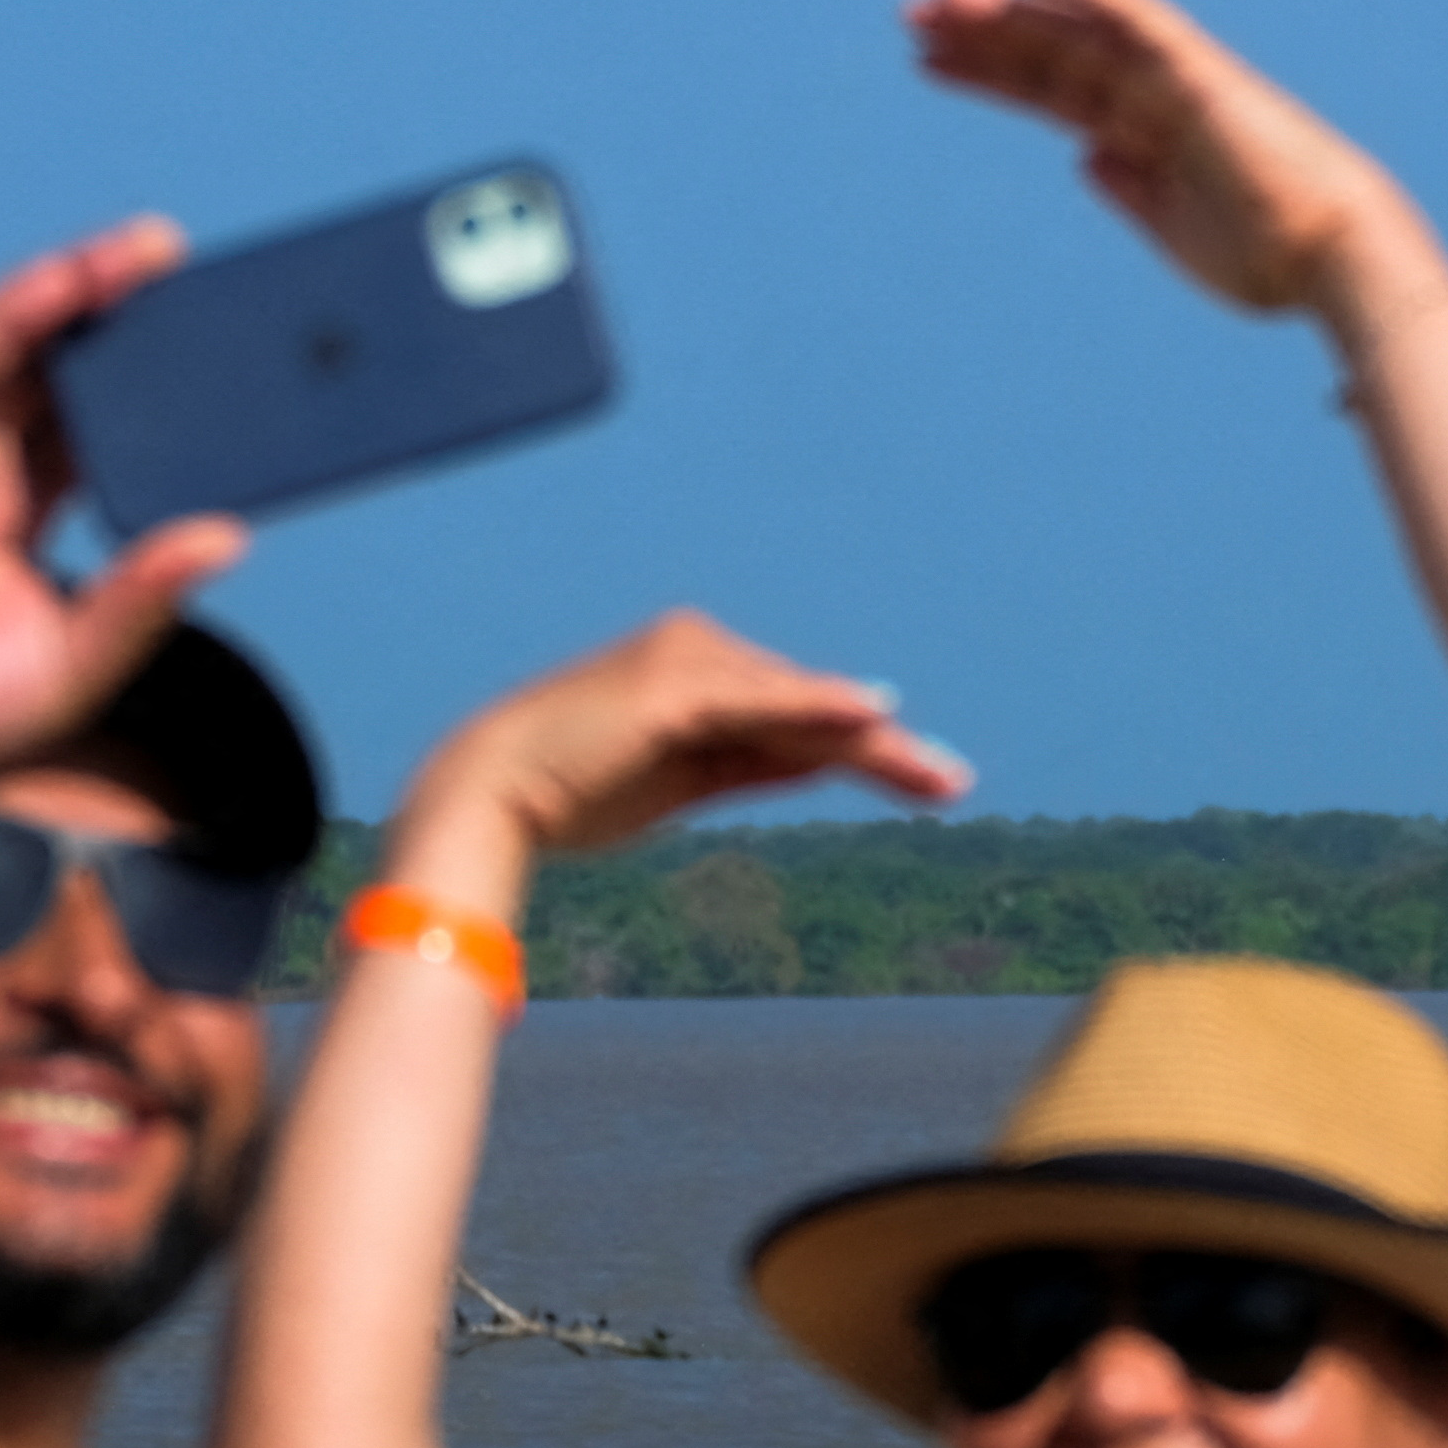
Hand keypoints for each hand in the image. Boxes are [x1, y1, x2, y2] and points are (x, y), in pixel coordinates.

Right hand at [0, 221, 244, 835]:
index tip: (229, 336)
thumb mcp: (78, 658)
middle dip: (123, 315)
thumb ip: (144, 597)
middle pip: (62, 370)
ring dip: (74, 292)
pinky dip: (5, 320)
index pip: (102, 420)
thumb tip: (229, 536)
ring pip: (10, 350)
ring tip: (145, 252)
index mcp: (27, 503)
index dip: (157, 376)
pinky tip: (60, 285)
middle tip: (196, 267)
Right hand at [403, 612, 967, 867]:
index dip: (864, 750)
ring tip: (939, 775)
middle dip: (885, 751)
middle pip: (812, 707)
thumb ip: (756, 761)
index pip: (798, 714)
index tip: (927, 779)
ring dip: (873, 744)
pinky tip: (875, 715)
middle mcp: (702, 650)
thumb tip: (829, 758)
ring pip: (800, 708)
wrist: (491, 797)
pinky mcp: (676, 687)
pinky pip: (765, 701)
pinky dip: (821, 707)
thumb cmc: (578, 791)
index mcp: (701, 670)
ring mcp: (689, 662)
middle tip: (956, 783)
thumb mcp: (687, 779)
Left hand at [907, 0, 1438, 336]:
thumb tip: (1086, 158)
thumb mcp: (1176, 232)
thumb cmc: (1269, 259)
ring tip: (940, 2)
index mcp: (1144, 137)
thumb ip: (1132, 193)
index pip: (1051, 91)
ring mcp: (1176, 84)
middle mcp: (1154, 100)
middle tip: (911, 18)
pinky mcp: (1201, 78)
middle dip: (983, 38)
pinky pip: (1141, 22)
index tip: (926, 61)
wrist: (1333, 263)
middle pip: (1052, 57)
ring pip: (1080, 35)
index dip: (989, 73)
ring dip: (1011, 15)